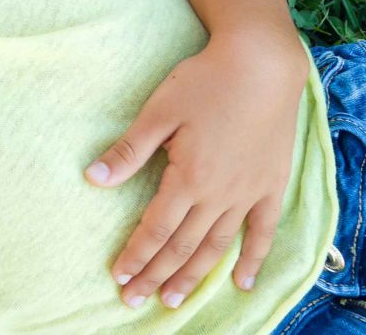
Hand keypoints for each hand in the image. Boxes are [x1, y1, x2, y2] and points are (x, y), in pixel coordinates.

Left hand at [86, 35, 307, 309]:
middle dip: (157, 275)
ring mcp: (250, 192)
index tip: (118, 277)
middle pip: (184, 246)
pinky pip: (263, 232)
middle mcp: (220, 194)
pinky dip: (252, 259)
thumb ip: (128, 151)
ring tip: (174, 299)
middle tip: (136, 300)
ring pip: (218, 246)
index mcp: (189, 178)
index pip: (155, 229)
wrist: (262, 64)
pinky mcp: (273, 186)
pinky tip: (241, 282)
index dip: (136, 255)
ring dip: (194, 275)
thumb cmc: (204, 82)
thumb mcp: (158, 112)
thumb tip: (92, 179)